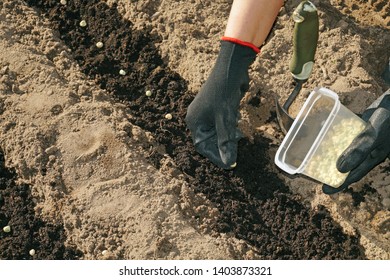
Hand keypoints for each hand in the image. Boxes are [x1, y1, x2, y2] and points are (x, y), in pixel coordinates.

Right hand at [185, 40, 256, 168]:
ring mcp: (207, 111)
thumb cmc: (224, 93)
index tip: (229, 164)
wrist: (231, 68)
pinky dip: (229, 126)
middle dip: (223, 144)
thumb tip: (228, 162)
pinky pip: (221, 122)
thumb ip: (225, 141)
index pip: (202, 145)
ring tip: (238, 136)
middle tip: (236, 150)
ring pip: (217, 130)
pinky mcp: (216, 106)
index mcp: (194, 121)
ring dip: (227, 135)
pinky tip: (237, 124)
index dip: (215, 155)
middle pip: (210, 139)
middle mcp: (198, 117)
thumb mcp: (225, 120)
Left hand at [322, 89, 389, 193]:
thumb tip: (339, 169)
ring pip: (344, 149)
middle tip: (314, 172)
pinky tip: (323, 132)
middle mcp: (366, 150)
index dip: (340, 184)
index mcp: (371, 157)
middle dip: (332, 169)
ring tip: (315, 154)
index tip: (324, 191)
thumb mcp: (373, 136)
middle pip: (347, 164)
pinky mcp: (360, 127)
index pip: (353, 175)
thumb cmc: (388, 119)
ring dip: (332, 152)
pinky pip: (345, 134)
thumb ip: (358, 151)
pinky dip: (335, 135)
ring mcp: (363, 139)